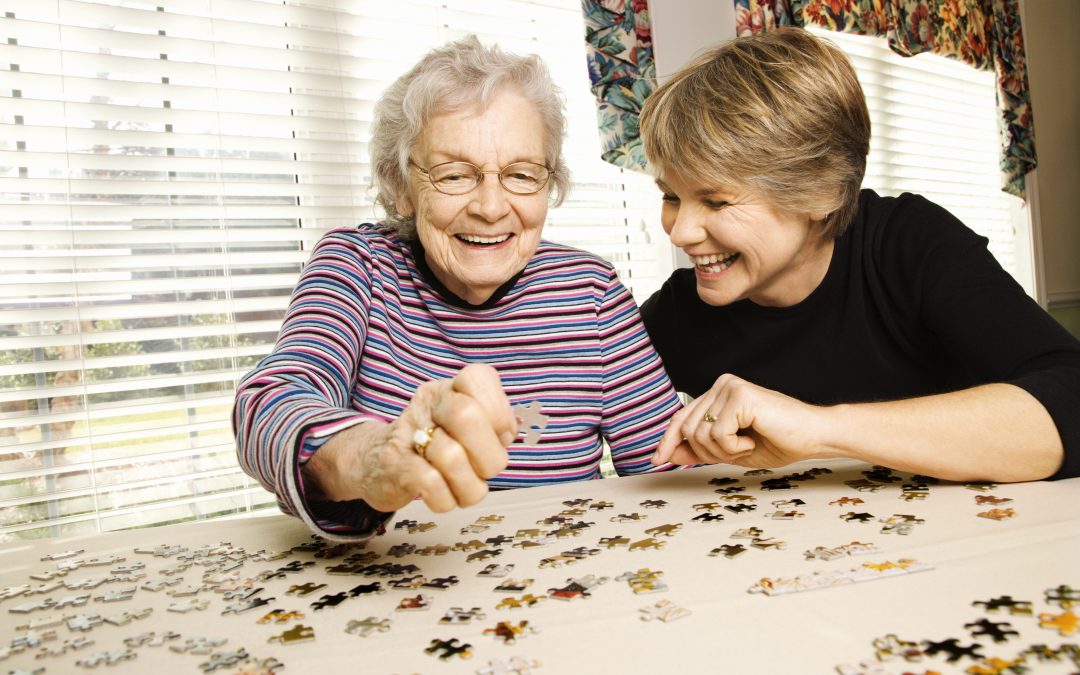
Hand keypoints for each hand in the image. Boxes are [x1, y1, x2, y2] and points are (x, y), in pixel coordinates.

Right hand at [308, 363, 515, 512]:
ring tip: (464, 487)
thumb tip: (511, 430)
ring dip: (469, 486)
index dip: (499, 411)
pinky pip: (431, 484)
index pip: (478, 377)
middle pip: (467, 417)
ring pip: (451, 458)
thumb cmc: (432, 445)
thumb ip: (493, 424)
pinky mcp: (395, 464)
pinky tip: (443, 496)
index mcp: (449, 389)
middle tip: (486, 470)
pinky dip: (446, 499)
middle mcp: (428, 404)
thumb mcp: (463, 426)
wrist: (373, 461)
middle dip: (490, 455)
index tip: (501, 435)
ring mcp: (408, 432)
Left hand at [652, 374, 830, 468]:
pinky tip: (753, 439)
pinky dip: (734, 447)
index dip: (667, 440)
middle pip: (687, 429)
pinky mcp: (740, 395)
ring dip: (723, 451)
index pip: (681, 418)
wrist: (814, 437)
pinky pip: (718, 433)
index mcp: (717, 394)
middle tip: (738, 452)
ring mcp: (730, 387)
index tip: (656, 460)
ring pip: (700, 434)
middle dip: (707, 453)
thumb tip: (666, 454)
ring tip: (748, 445)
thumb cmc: (777, 442)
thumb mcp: (730, 451)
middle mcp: (720, 385)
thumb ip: (699, 449)